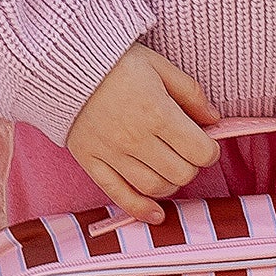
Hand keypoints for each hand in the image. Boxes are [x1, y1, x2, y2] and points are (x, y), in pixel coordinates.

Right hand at [66, 43, 220, 222]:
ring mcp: (112, 153)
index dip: (209, 149)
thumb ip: (190, 93)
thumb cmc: (114, 61)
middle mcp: (136, 138)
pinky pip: (119, 195)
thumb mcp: (158, 65)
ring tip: (167, 165)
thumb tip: (215, 120)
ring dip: (170, 182)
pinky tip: (156, 214)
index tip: (204, 140)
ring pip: (155, 188)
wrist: (60, 62)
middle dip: (190, 165)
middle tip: (183, 149)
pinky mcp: (91, 161)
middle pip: (181, 173)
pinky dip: (140, 209)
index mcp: (157, 112)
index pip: (200, 152)